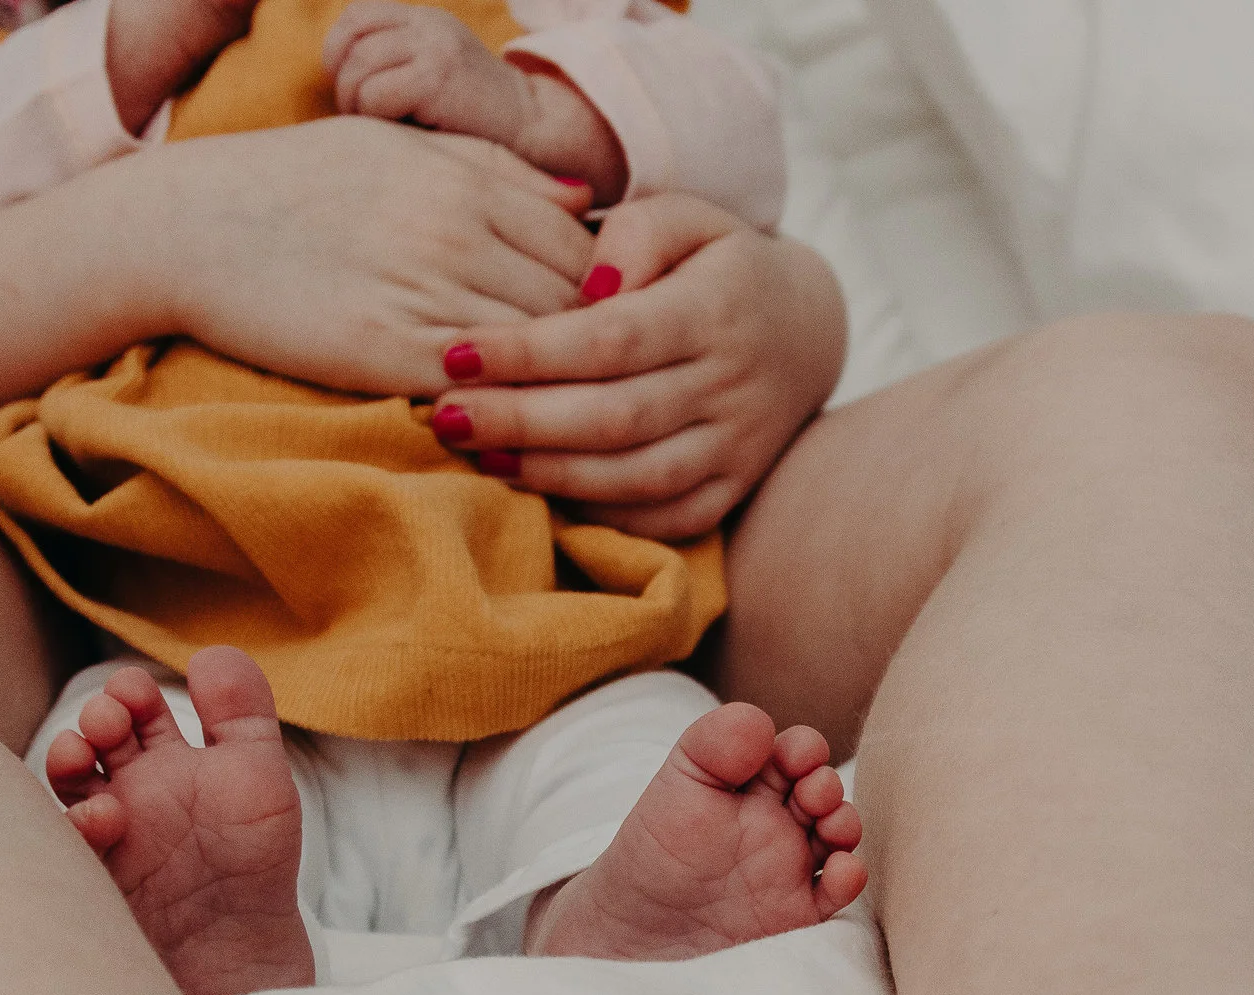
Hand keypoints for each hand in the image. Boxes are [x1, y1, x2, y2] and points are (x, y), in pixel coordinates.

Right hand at [141, 116, 597, 395]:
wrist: (188, 226)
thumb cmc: (296, 184)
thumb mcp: (398, 147)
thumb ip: (496, 169)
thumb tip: (584, 202)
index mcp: (465, 184)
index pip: (583, 251)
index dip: (608, 297)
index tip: (606, 330)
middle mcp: (453, 234)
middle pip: (573, 306)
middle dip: (596, 348)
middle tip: (604, 385)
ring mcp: (419, 293)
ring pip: (536, 352)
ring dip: (560, 387)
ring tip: (572, 416)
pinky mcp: (382, 353)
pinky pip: (479, 389)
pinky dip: (507, 409)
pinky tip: (514, 426)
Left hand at [323, 0, 626, 199]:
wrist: (542, 135)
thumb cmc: (482, 127)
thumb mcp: (438, 80)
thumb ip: (395, 69)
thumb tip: (335, 82)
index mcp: (427, 21)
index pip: (357, 15)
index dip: (338, 49)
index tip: (349, 87)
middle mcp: (429, 25)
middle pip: (350, 42)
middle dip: (344, 84)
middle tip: (363, 117)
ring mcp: (434, 47)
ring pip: (357, 69)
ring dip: (357, 106)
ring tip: (382, 129)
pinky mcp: (436, 77)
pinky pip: (375, 95)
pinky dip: (376, 119)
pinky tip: (401, 134)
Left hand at [430, 194, 847, 541]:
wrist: (807, 329)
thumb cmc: (717, 264)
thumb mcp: (688, 216)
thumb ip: (635, 233)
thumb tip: (588, 285)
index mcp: (715, 312)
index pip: (611, 340)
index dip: (530, 354)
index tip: (456, 353)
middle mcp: (732, 386)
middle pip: (616, 418)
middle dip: (523, 422)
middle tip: (447, 417)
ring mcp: (738, 446)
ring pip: (639, 477)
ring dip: (553, 474)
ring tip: (481, 455)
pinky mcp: (735, 488)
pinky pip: (666, 519)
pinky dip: (602, 515)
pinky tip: (542, 491)